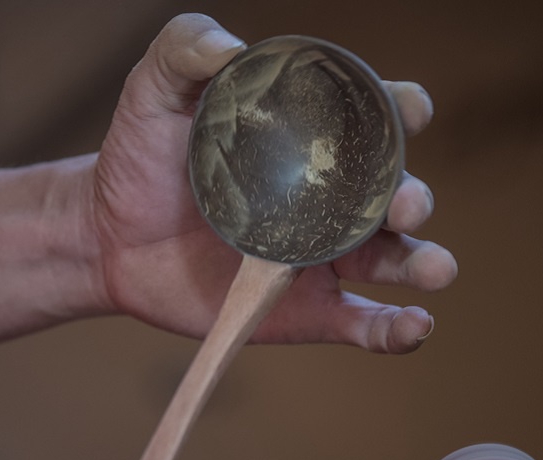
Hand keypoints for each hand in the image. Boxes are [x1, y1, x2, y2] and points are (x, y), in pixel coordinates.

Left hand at [91, 14, 456, 352]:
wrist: (108, 238)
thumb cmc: (139, 157)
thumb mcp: (153, 90)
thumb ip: (185, 48)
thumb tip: (230, 48)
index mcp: (310, 139)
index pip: (373, 119)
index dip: (401, 110)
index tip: (409, 109)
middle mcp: (328, 195)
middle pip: (395, 193)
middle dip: (414, 197)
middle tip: (404, 205)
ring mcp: (322, 255)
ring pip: (394, 259)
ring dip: (424, 262)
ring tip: (435, 269)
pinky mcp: (306, 309)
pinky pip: (362, 322)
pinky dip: (395, 329)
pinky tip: (415, 326)